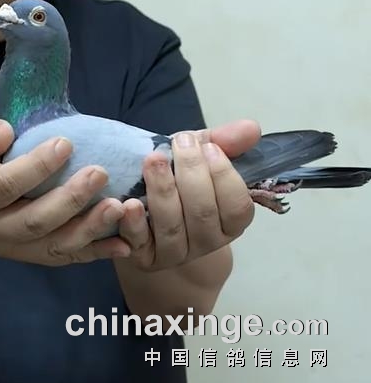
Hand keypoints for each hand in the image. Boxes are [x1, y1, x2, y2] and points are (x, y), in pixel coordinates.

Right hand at [0, 116, 130, 265]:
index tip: (65, 143)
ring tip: (118, 207)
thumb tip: (6, 133)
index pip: (3, 185)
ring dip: (88, 229)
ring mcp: (12, 246)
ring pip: (53, 245)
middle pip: (33, 221)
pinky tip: (123, 243)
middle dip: (69, 200)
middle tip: (100, 173)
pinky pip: (65, 257)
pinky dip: (96, 252)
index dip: (35, 167)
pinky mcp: (31, 253)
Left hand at [117, 119, 259, 270]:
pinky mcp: (143, 255)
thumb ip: (225, 143)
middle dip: (192, 174)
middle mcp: (206, 241)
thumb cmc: (179, 177)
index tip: (209, 147)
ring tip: (154, 159)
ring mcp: (174, 252)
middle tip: (180, 143)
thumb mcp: (200, 156)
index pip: (237, 207)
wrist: (144, 205)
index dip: (224, 176)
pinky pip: (139, 243)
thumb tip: (252, 127)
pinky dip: (135, 223)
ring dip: (163, 191)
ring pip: (172, 226)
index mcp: (229, 222)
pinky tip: (131, 204)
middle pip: (204, 213)